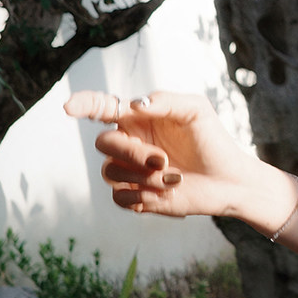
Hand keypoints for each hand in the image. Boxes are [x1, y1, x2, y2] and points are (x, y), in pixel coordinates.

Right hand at [64, 89, 292, 231]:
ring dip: (143, 177)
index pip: (102, 108)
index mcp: (138, 118)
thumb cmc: (212, 140)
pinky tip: (168, 193)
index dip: (83, 105)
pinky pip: (119, 197)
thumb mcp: (195, 110)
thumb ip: (165, 100)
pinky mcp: (135, 196)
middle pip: (104, 143)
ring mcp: (130, 171)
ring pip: (110, 172)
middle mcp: (129, 142)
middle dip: (132, 153)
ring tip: (174, 178)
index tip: (69, 107)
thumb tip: (134, 104)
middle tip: (162, 160)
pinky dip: (143, 196)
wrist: (227, 180)